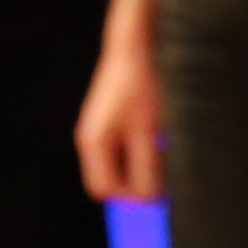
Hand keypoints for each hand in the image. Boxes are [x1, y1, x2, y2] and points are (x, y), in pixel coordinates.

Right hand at [71, 33, 164, 205]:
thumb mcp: (148, 131)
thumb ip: (146, 167)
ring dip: (133, 170)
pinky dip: (132, 156)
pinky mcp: (104, 123)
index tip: (154, 198)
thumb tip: (149, 199)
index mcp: (93, 144)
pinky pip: (115, 152)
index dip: (129, 197)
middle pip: (105, 180)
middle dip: (130, 186)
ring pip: (112, 166)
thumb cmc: (139, 87)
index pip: (104, 188)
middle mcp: (88, 140)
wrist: (131, 49)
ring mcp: (94, 131)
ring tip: (158, 159)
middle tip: (159, 183)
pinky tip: (152, 144)